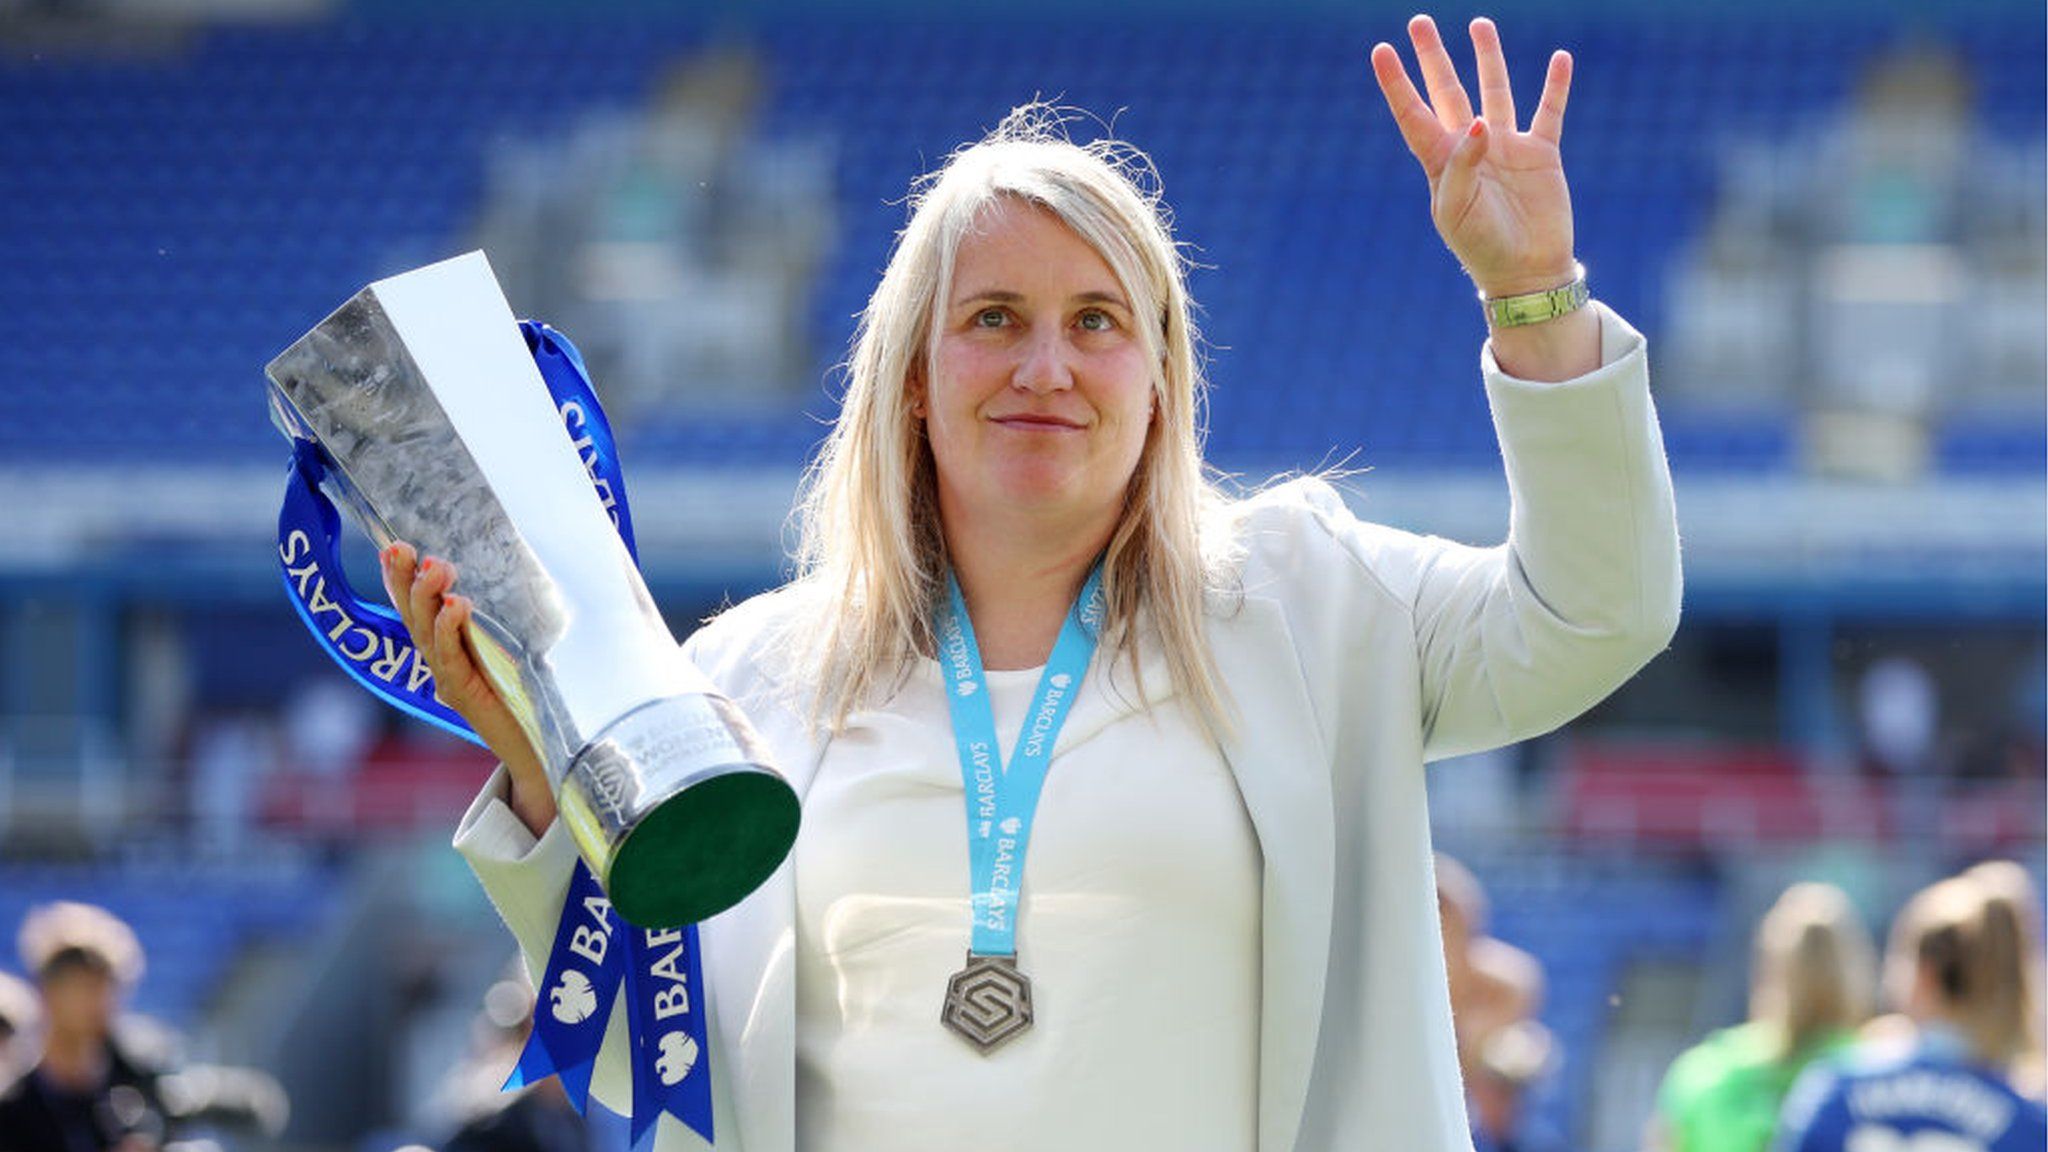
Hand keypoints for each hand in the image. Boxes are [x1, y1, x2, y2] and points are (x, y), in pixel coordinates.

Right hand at [380, 541, 556, 833]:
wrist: (548, 750)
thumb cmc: (539, 691)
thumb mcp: (524, 641)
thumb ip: (516, 611)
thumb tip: (535, 561)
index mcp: (452, 644)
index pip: (420, 605)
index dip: (402, 577)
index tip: (395, 546)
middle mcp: (444, 660)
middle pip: (414, 614)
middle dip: (404, 580)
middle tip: (402, 548)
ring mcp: (452, 679)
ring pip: (426, 634)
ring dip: (427, 598)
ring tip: (436, 568)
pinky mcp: (467, 697)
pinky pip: (451, 660)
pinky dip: (449, 632)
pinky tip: (453, 607)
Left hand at [1371, 16, 1576, 297]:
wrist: (1526, 272)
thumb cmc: (1483, 247)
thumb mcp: (1459, 211)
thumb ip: (1462, 166)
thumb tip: (1481, 122)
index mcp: (1441, 162)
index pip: (1413, 113)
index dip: (1396, 83)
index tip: (1381, 50)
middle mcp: (1471, 147)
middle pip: (1448, 91)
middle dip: (1433, 57)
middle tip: (1418, 22)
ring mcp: (1506, 147)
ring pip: (1495, 90)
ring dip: (1488, 57)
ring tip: (1479, 24)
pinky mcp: (1541, 154)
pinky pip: (1549, 111)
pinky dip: (1555, 86)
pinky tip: (1560, 58)